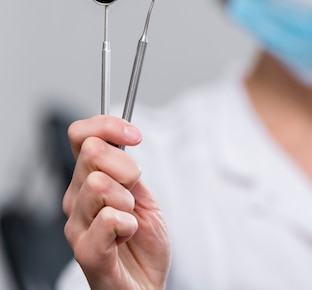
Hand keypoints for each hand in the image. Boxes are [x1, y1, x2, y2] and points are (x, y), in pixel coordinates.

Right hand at [63, 116, 170, 289]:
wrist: (146, 283)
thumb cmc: (142, 242)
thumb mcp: (143, 196)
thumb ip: (128, 171)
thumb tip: (121, 140)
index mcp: (88, 181)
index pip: (80, 136)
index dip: (107, 126)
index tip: (135, 136)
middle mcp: (76, 199)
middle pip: (91, 153)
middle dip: (127, 167)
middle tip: (134, 194)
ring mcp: (77, 226)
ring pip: (99, 184)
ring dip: (128, 202)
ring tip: (130, 222)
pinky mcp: (87, 252)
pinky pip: (108, 219)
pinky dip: (128, 225)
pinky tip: (126, 237)